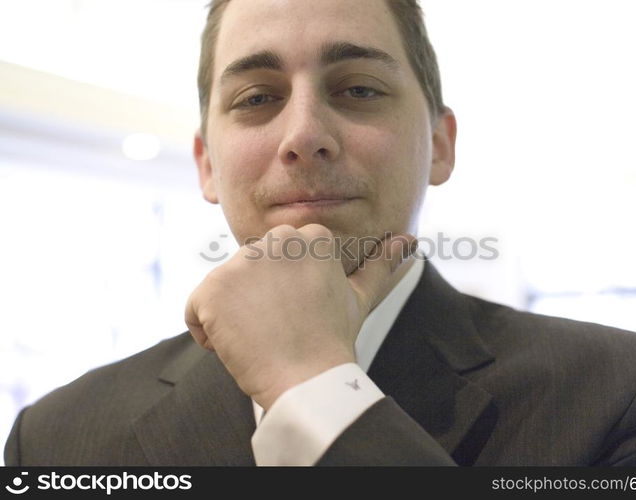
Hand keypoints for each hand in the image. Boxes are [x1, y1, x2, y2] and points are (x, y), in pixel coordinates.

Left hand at [185, 224, 415, 409]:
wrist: (309, 378)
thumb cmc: (333, 338)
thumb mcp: (360, 297)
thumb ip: (380, 264)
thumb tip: (409, 240)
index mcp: (309, 236)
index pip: (275, 263)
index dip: (281, 296)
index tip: (298, 316)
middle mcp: (274, 239)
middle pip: (248, 274)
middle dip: (256, 302)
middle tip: (282, 328)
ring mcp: (240, 263)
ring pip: (222, 292)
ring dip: (234, 317)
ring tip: (263, 337)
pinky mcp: (211, 288)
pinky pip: (195, 311)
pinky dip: (208, 333)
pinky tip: (236, 344)